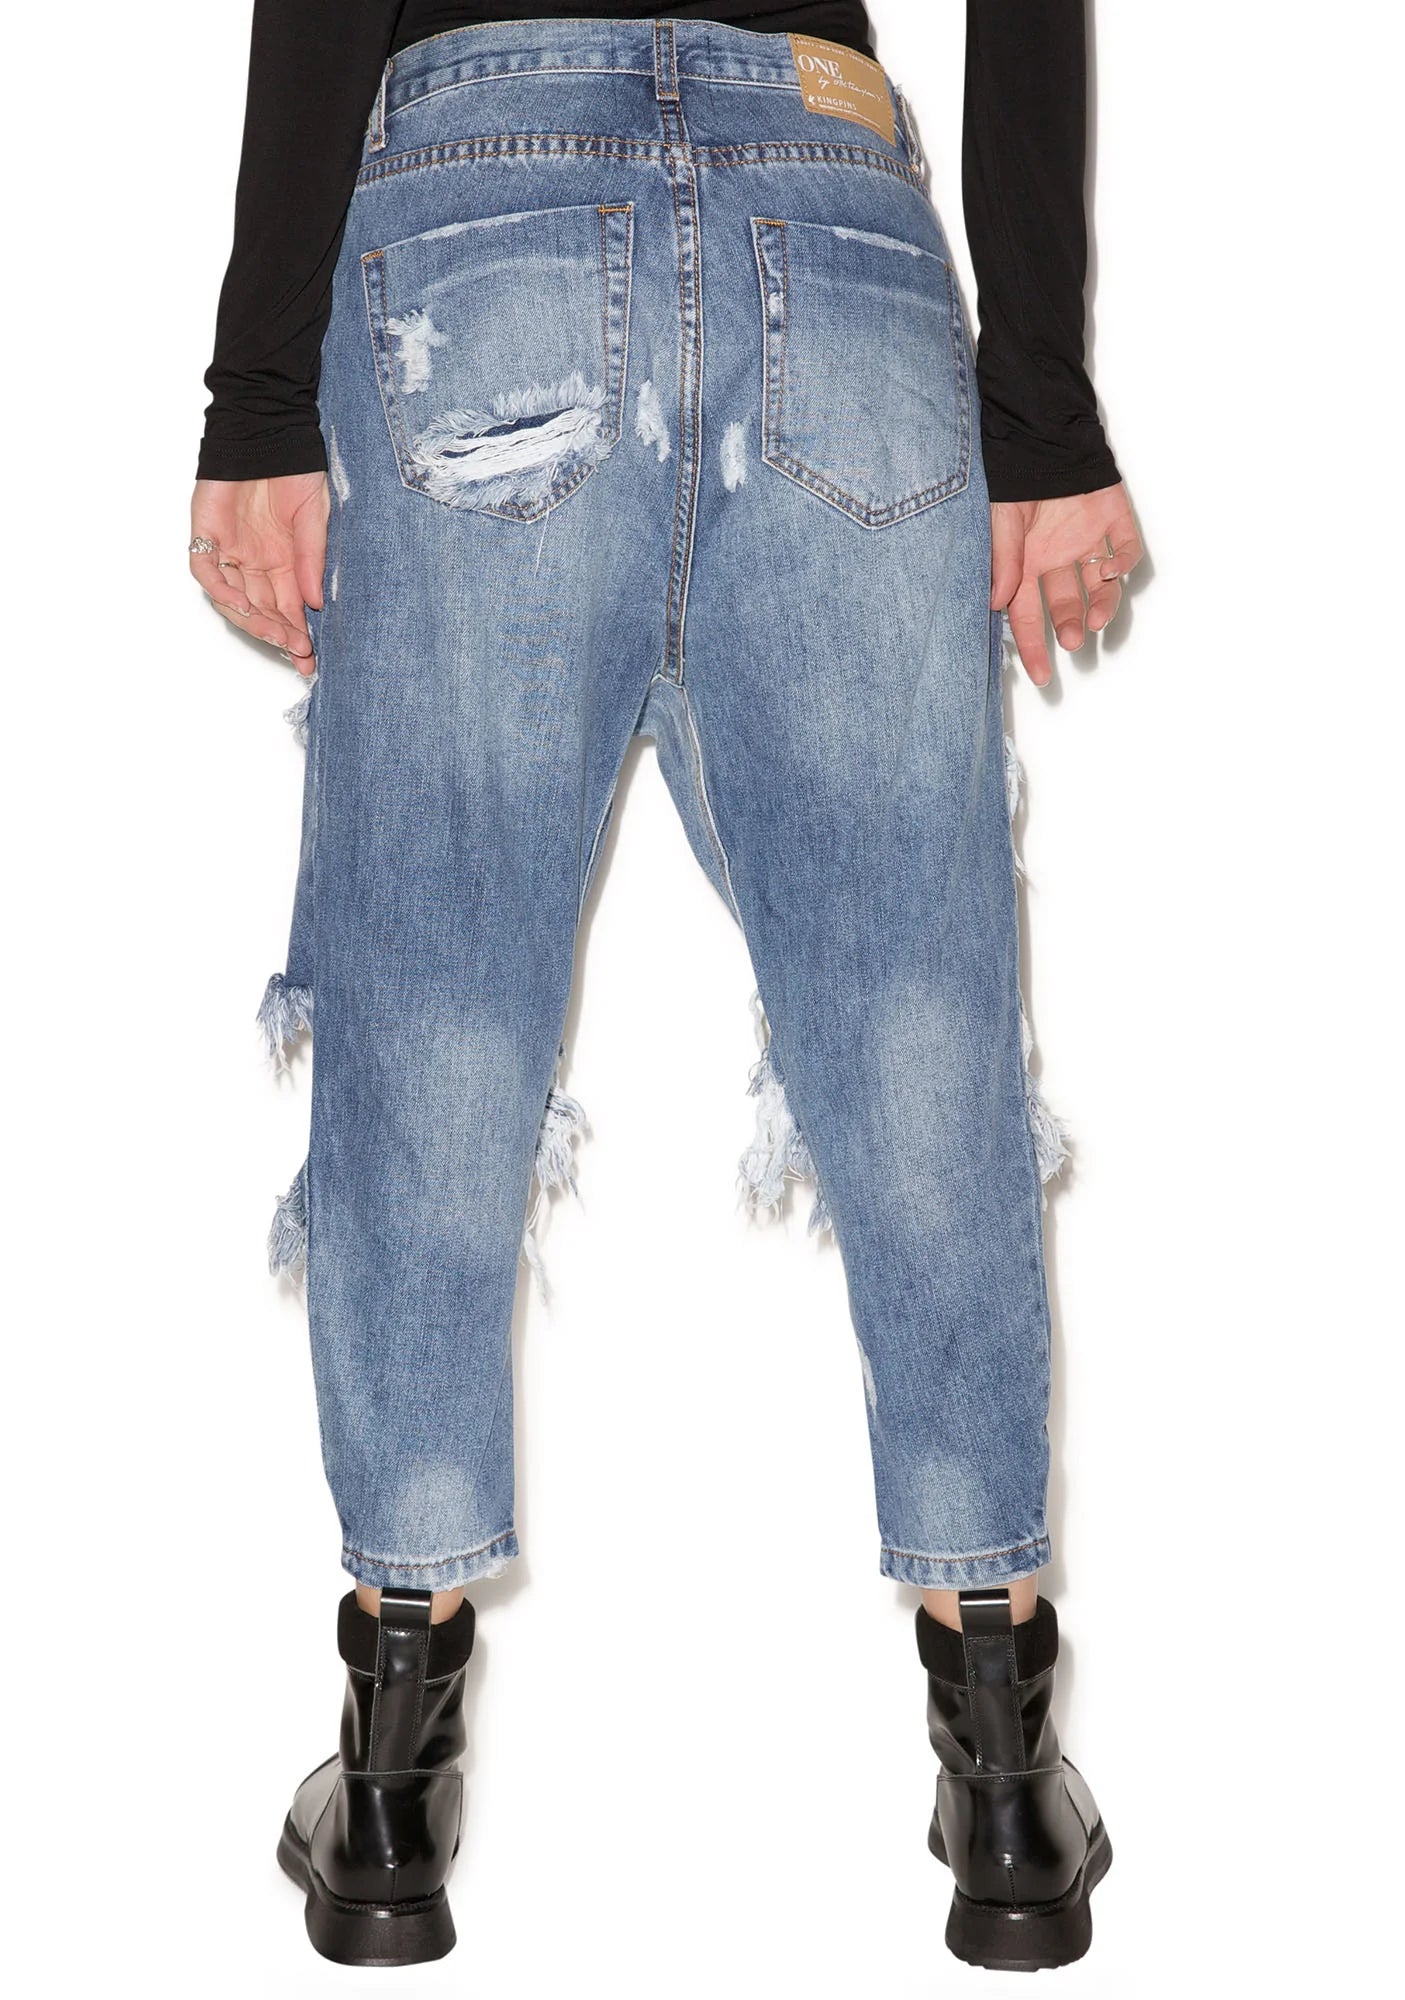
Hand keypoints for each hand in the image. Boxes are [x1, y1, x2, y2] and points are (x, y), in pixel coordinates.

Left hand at [189, 474, 328, 677]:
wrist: (268, 429)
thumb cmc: (294, 468)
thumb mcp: (315, 518)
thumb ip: (312, 560)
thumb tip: (313, 603)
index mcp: (280, 561)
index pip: (286, 607)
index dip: (296, 633)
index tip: (309, 657)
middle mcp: (252, 561)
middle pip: (261, 610)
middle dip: (279, 634)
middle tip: (298, 652)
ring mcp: (228, 549)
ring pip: (233, 600)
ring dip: (254, 621)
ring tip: (277, 635)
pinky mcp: (205, 534)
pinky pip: (206, 572)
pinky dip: (222, 592)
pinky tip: (243, 606)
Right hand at [991, 482, 1143, 687]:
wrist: (1042, 433)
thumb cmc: (1012, 476)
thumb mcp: (998, 520)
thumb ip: (1001, 560)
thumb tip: (998, 604)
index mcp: (1024, 564)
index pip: (1027, 615)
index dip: (1033, 646)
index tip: (1041, 675)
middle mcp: (1056, 558)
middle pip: (1066, 604)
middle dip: (1070, 626)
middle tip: (1073, 641)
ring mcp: (1086, 541)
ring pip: (1100, 586)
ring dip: (1100, 606)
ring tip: (1095, 621)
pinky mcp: (1114, 521)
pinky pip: (1126, 550)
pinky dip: (1123, 564)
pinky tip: (1110, 568)